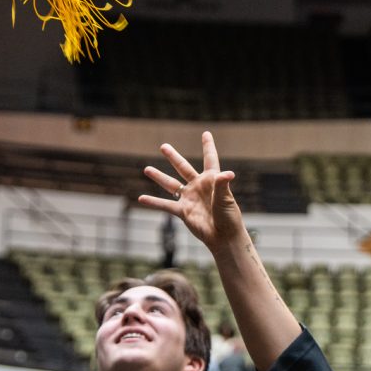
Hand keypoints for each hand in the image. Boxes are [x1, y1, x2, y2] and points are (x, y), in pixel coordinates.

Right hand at [139, 132, 243, 254]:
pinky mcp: (183, 211)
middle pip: (184, 168)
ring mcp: (190, 198)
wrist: (223, 237)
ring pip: (171, 184)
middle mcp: (199, 186)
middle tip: (163, 146)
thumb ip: (223, 185)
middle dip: (173, 157)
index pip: (210, 159)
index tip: (206, 133)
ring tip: (146, 169)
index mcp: (212, 179)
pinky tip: (141, 198)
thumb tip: (228, 173)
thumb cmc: (229, 217)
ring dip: (159, 177)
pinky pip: (166, 205)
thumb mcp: (226, 199)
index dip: (208, 146)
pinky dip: (154, 202)